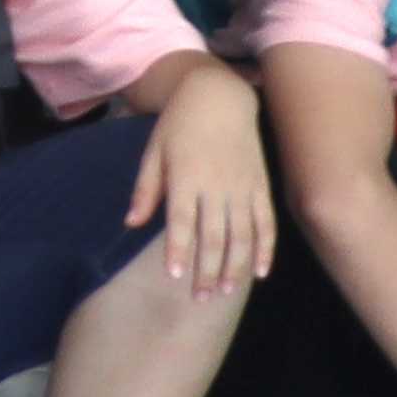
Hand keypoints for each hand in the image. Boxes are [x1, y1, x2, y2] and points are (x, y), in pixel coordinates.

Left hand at [129, 67, 273, 292]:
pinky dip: (265, 249)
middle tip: (200, 299)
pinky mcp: (260, 187)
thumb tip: (130, 223)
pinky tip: (260, 273)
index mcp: (186, 176)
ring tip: (225, 292)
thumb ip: (145, 189)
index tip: (175, 277)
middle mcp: (216, 185)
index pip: (182, 221)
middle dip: (207, 270)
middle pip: (214, 236)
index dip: (179, 250)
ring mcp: (242, 187)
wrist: (218, 97)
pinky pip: (266, 223)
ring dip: (235, 267)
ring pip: (242, 235)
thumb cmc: (178, 125)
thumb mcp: (154, 151)